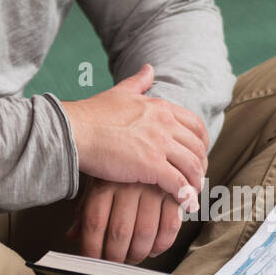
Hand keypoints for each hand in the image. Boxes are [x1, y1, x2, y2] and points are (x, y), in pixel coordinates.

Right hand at [59, 64, 208, 205]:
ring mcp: (159, 144)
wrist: (74, 131)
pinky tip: (186, 205)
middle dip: (201, 166)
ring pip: (192, 166)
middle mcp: (165, 123)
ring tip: (192, 196)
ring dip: (196, 184)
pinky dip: (186, 196)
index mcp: (160, 107)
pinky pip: (179, 184)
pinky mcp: (151, 166)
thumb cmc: (91, 115)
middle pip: (197, 147)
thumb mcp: (119, 93)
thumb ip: (138, 82)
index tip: (196, 156)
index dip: (201, 143)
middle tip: (195, 179)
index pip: (195, 125)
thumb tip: (149, 69)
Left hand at [65, 175, 184, 263]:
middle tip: (115, 263)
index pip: (94, 222)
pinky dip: (162, 243)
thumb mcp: (97, 183)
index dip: (91, 247)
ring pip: (145, 233)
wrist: (147, 136)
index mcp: (105, 183)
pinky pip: (170, 226)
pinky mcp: (172, 191)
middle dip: (116, 256)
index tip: (92, 260)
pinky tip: (154, 248)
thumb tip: (72, 236)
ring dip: (138, 253)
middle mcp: (128, 185)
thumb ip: (85, 211)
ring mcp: (152, 188)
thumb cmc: (117, 166)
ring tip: (133, 258)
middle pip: (119, 232)